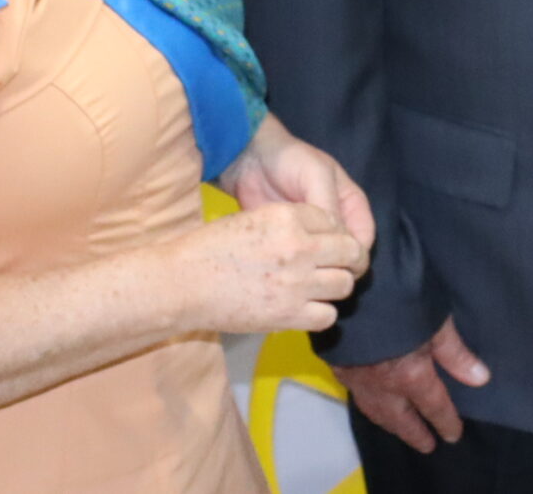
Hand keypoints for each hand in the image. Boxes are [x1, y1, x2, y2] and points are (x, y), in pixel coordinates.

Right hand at [167, 201, 364, 334]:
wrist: (182, 284)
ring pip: (344, 284)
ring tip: (319, 289)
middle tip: (338, 267)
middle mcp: (298, 247)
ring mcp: (296, 282)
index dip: (330, 234)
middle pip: (350, 252)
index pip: (333, 221)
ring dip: (335, 286)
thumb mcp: (255, 219)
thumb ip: (290, 224)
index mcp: (288, 217)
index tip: (322, 244)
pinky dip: (321, 313)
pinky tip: (305, 309)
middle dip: (348, 259)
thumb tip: (320, 236)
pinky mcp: (288, 314)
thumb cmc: (211, 248)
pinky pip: (328, 315)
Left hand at [219, 115, 375, 270]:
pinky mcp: (291, 243)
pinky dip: (295, 269)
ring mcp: (312, 235)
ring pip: (323, 262)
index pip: (364, 239)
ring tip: (297, 273)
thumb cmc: (290, 161)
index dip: (356, 257)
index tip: (338, 268)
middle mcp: (336, 223)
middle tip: (315, 273)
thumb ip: (329, 206)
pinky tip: (284, 271)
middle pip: (346, 255)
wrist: (251, 159)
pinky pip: (300, 262)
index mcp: (352, 205)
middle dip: (334, 268)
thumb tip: (339, 244)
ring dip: (313, 270)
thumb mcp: (316, 176)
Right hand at [331, 318, 492, 451]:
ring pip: (377, 413)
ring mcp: (359, 380)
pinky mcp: (340, 370)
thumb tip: (480, 379)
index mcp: (411, 376)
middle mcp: (384, 387)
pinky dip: (370, 407)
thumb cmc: (399, 302)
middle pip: (402, 419)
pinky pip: (359, 399)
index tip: (453, 435)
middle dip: (416, 434)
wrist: (351, 295)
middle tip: (427, 446)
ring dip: (392, 425)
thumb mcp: (436, 323)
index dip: (446, 422)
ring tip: (400, 430)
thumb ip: (456, 353)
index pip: (433, 407)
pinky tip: (373, 404)